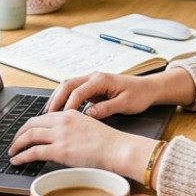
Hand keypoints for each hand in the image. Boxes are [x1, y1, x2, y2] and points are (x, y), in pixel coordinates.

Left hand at [8, 109, 155, 176]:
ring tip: (12, 152)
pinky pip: (33, 152)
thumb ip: (74, 130)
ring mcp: (60, 135)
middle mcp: (62, 121)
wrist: (118, 149)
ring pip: (29, 136)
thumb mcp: (90, 128)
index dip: (31, 125)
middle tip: (14, 142)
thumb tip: (66, 140)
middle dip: (19, 133)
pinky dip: (22, 156)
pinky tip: (17, 161)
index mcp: (70, 114)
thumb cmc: (110, 143)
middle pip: (31, 123)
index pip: (43, 117)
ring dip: (17, 145)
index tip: (26, 133)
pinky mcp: (59, 150)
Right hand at [46, 69, 194, 118]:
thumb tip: (88, 114)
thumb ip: (106, 108)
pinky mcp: (92, 87)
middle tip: (47, 115)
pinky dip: (64, 99)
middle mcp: (93, 77)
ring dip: (57, 98)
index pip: (78, 91)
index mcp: (101, 79)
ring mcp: (91, 80)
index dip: (69, 105)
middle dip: (56, 99)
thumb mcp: (125, 104)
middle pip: (67, 84)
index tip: (62, 118)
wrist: (147, 88)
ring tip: (48, 114)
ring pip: (67, 86)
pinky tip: (59, 111)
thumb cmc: (139, 95)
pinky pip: (73, 91)